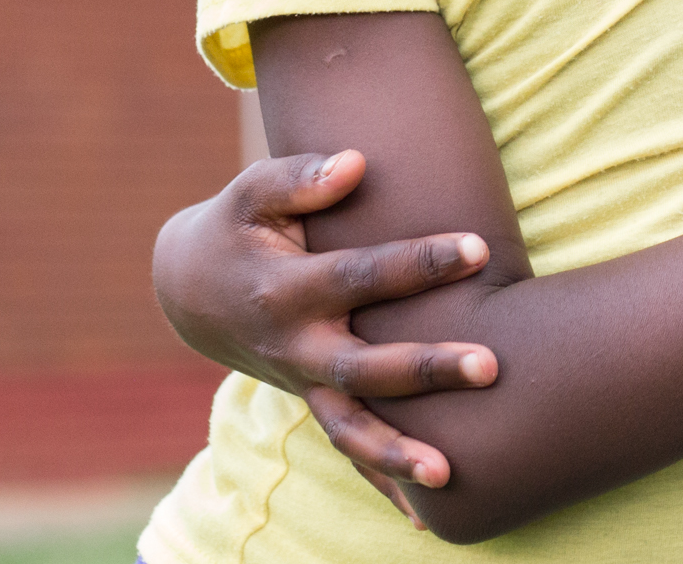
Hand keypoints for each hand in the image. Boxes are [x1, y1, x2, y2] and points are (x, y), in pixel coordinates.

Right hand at [151, 150, 498, 498]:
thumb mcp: (251, 192)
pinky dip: (380, 481)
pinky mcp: (312, 400)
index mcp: (286, 289)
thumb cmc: (239, 226)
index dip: (419, 262)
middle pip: (364, 367)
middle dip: (426, 369)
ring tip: (449, 474)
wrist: (193, 289)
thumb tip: (356, 164)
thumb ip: (299, 177)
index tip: (478, 249)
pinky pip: (347, 446)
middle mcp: (294, 346)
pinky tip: (425, 517)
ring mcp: (302, 383)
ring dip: (396, 453)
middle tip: (490, 367)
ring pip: (349, 429)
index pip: (362, 275)